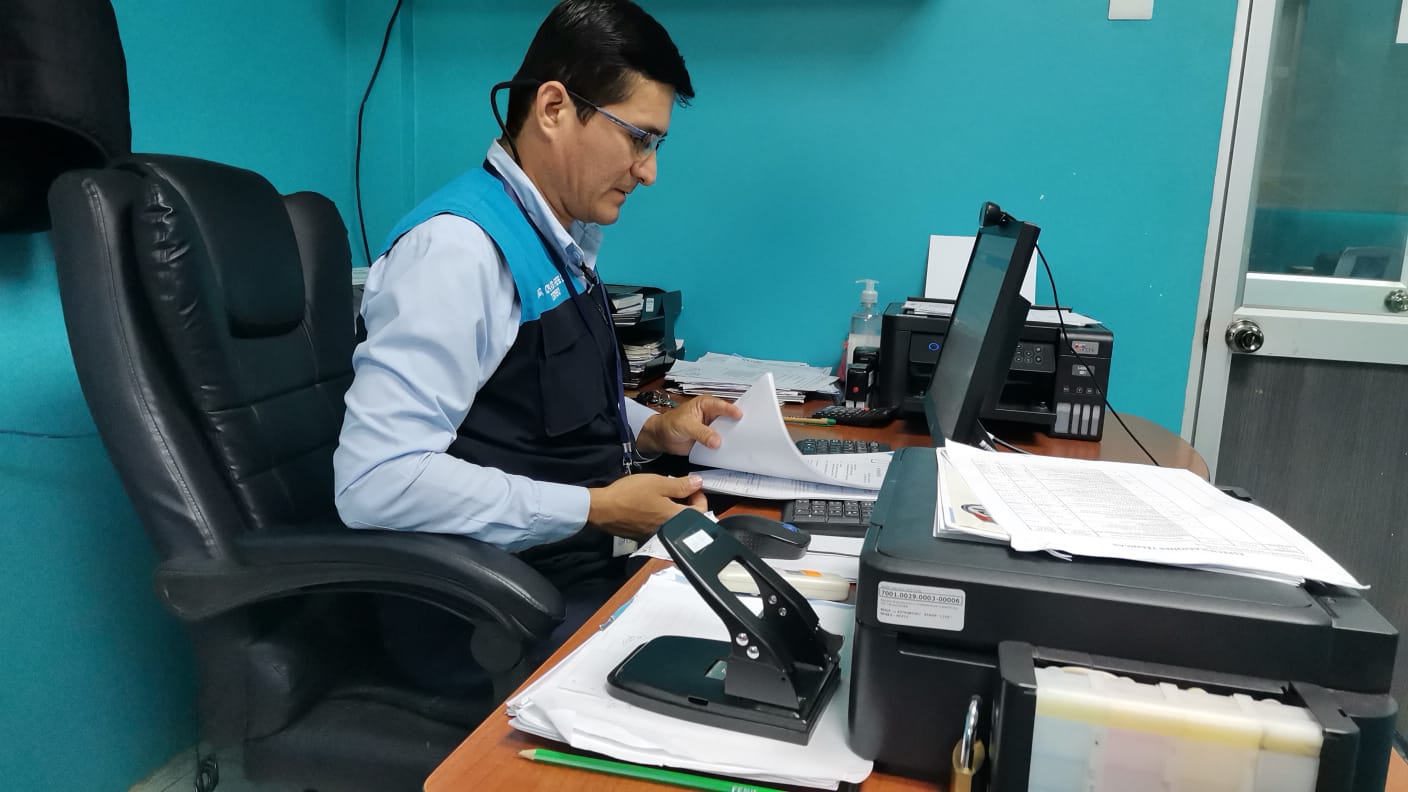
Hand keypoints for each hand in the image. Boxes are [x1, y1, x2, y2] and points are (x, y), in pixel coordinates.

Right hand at [587, 473, 706, 539]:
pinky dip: (662, 515)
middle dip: (688, 502)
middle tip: (679, 487)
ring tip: (665, 494)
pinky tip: (652, 504)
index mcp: (674, 518)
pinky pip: (661, 525)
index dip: (700, 497)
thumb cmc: (630, 495)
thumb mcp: (657, 483)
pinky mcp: (644, 536)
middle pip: (688, 518)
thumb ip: (680, 485)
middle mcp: (668, 530)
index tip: (692, 487)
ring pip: (674, 522)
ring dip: (674, 508)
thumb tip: (699, 483)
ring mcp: (655, 535)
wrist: (602, 510)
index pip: (701, 513)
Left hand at [636, 395, 742, 456]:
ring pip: (726, 431)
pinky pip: (720, 443)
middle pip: (728, 419)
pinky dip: (724, 447)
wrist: (661, 438)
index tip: (740, 416)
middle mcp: (711, 415)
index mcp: (706, 404)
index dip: (731, 410)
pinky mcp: (710, 440)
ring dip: (731, 438)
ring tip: (741, 443)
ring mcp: (712, 428)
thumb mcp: (685, 426)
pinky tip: (731, 451)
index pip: (721, 406)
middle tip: (746, 432)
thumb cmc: (670, 424)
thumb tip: (716, 441)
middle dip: (736, 425)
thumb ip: (701, 433)